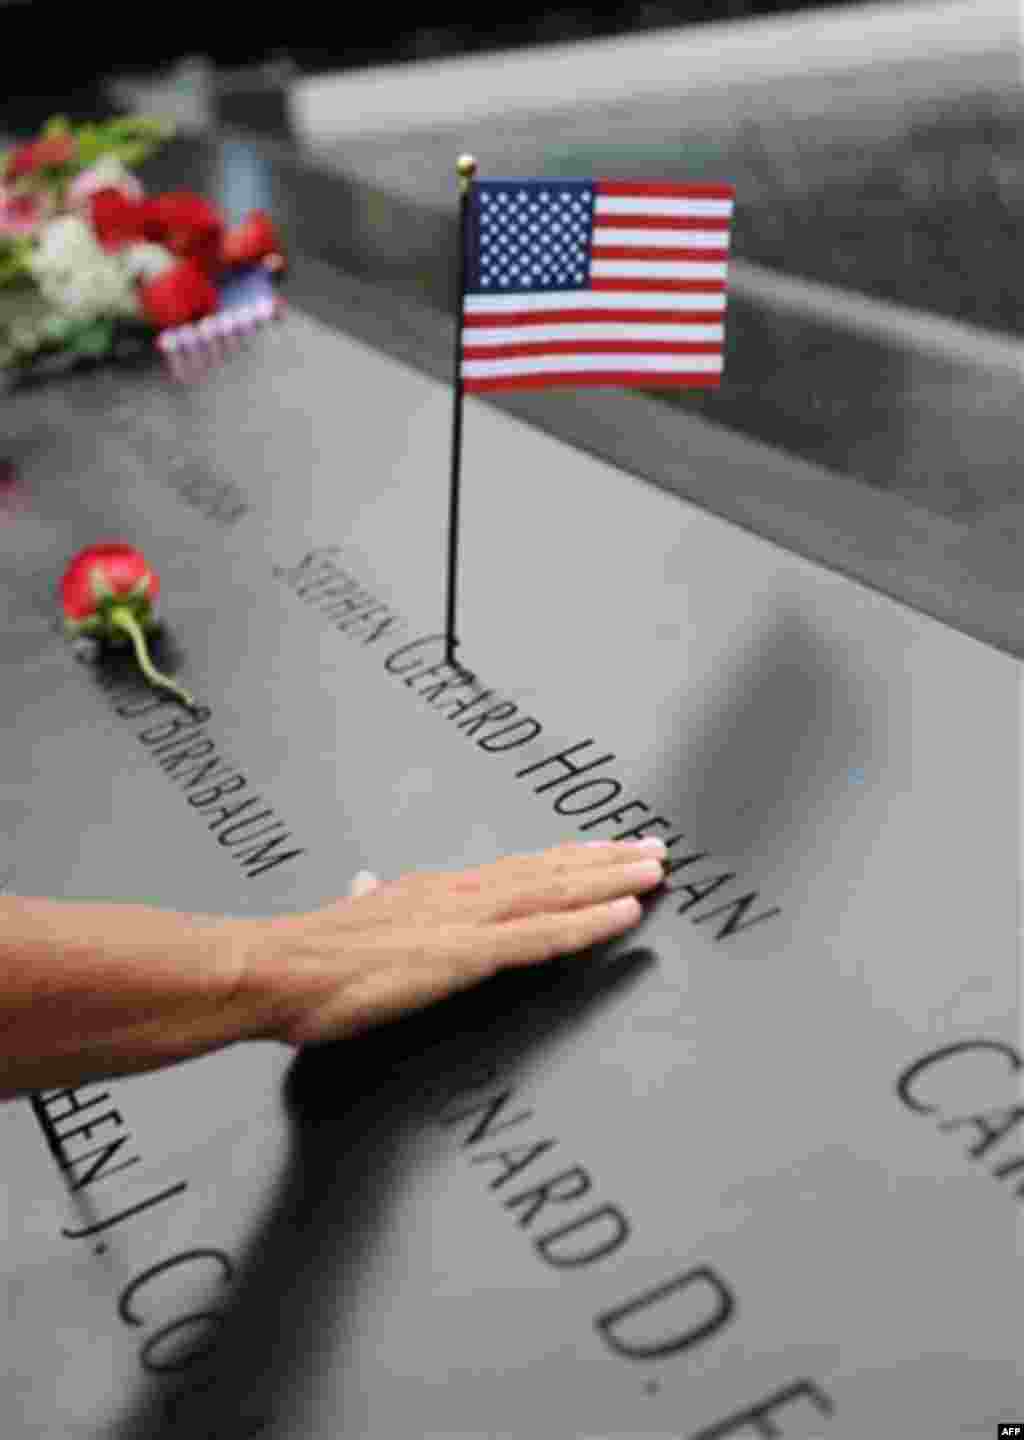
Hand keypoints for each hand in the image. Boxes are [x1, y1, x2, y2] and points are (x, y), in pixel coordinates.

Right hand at [238, 839, 666, 1048]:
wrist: (277, 968)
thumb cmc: (309, 955)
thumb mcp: (348, 916)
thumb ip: (370, 899)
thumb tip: (366, 883)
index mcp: (437, 891)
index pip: (519, 868)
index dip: (567, 859)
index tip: (605, 849)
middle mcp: (462, 894)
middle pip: (550, 871)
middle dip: (607, 860)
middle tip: (655, 849)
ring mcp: (468, 921)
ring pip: (557, 893)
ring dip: (612, 882)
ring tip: (656, 871)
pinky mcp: (467, 954)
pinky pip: (543, 937)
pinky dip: (589, 924)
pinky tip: (624, 916)